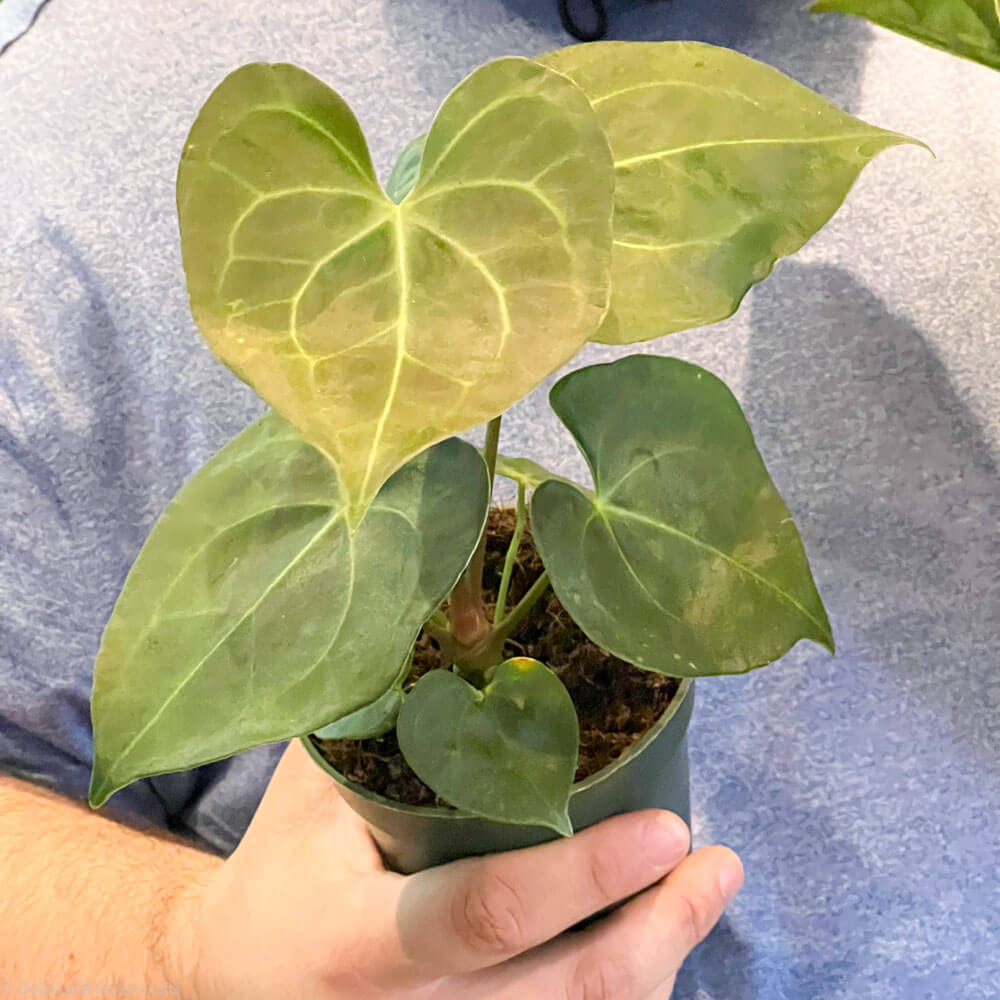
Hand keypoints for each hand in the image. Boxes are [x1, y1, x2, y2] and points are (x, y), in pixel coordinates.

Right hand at [171, 740, 742, 999]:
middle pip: (562, 994)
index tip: (663, 826)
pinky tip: (661, 929)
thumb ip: (383, 722)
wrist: (236, 974)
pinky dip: (627, 983)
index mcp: (359, 940)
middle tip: (714, 858)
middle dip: (656, 930)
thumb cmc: (282, 865)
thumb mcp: (312, 789)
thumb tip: (469, 636)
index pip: (484, 913)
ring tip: (709, 882)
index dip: (580, 876)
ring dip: (661, 956)